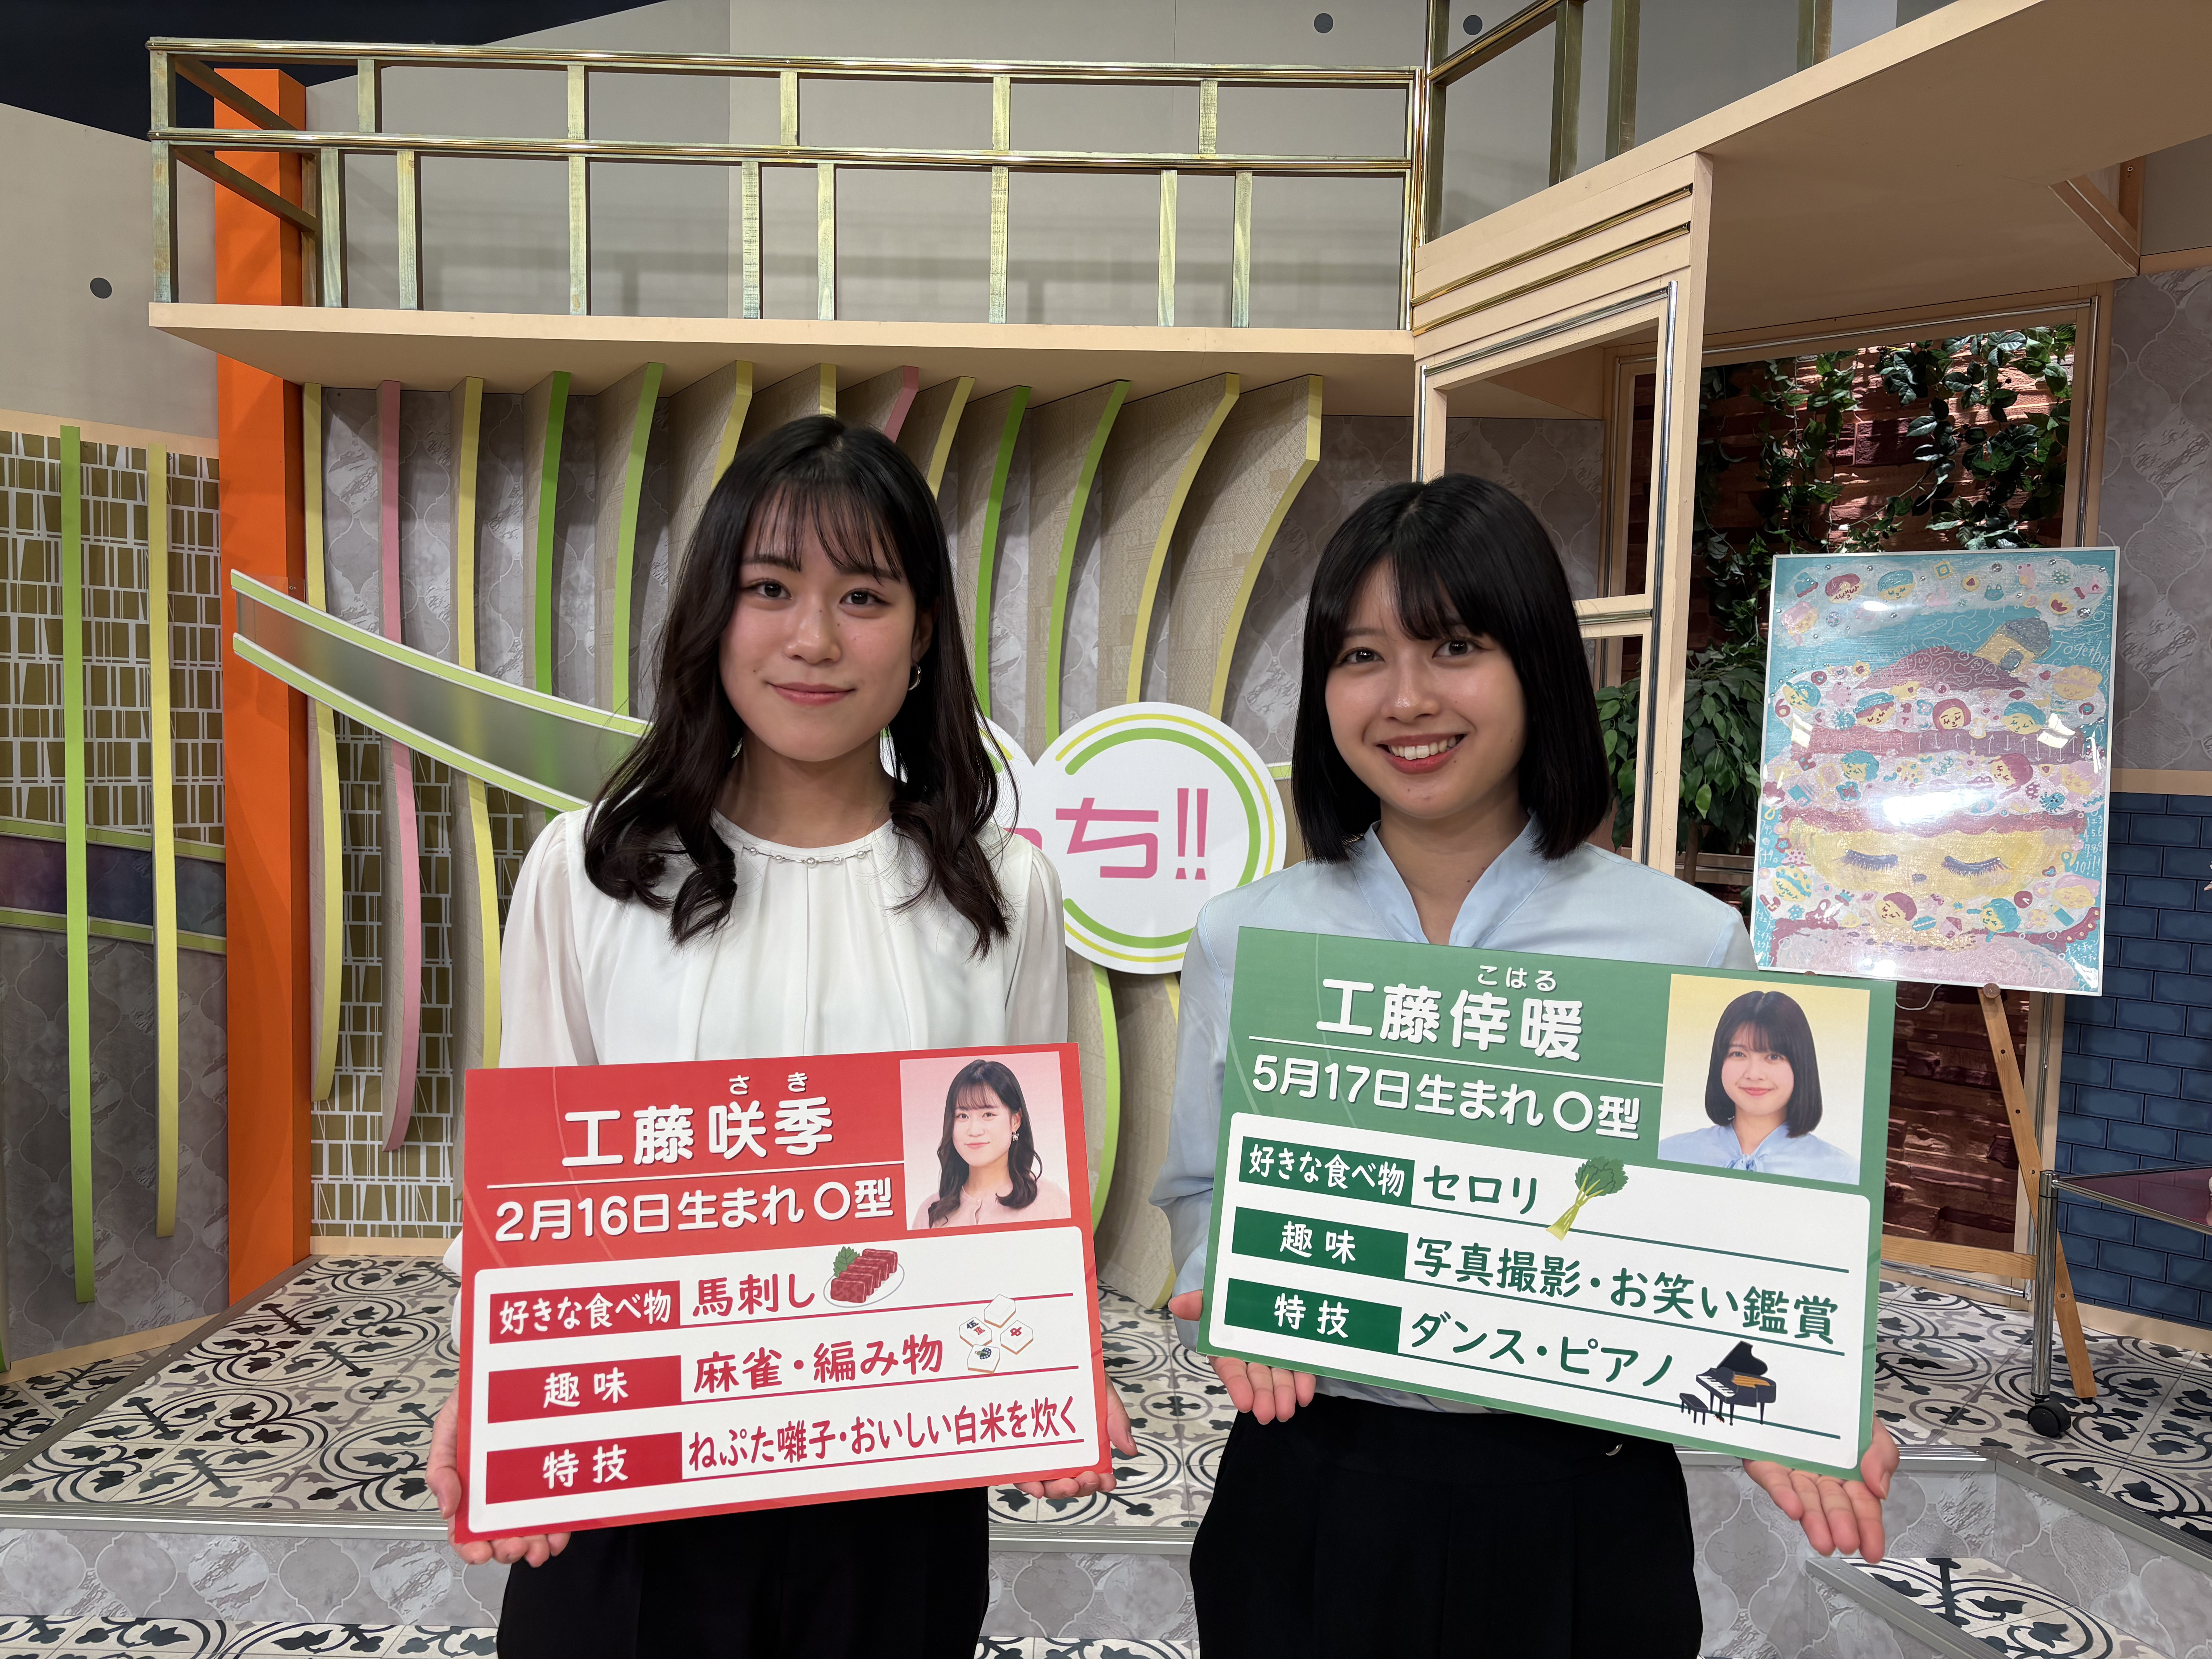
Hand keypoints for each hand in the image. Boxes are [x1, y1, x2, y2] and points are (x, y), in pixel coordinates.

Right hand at [429, 1391, 571, 1567]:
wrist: (512, 1368)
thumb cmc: (478, 1399)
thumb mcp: (448, 1427)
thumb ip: (441, 1467)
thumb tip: (446, 1508)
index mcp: (469, 1486)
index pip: (465, 1528)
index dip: (469, 1547)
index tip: (478, 1554)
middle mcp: (500, 1492)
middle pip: (500, 1532)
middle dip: (508, 1549)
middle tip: (515, 1549)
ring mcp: (529, 1486)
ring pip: (531, 1526)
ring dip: (535, 1544)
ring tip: (540, 1548)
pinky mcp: (556, 1475)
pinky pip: (560, 1507)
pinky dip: (561, 1525)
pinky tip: (561, 1534)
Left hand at [1014, 1386, 1136, 1498]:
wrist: (1050, 1355)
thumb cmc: (1078, 1374)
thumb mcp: (1103, 1392)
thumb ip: (1116, 1419)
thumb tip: (1130, 1448)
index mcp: (1084, 1444)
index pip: (1093, 1471)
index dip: (1101, 1482)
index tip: (1107, 1481)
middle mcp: (1061, 1451)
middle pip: (1071, 1482)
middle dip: (1081, 1488)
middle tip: (1088, 1478)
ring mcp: (1038, 1452)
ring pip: (1047, 1483)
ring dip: (1057, 1491)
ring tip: (1065, 1485)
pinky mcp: (1016, 1449)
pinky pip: (1021, 1473)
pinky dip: (1029, 1484)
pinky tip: (1035, 1485)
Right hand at [1166, 1291, 1316, 1423]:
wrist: (1259, 1294)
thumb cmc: (1231, 1304)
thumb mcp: (1213, 1301)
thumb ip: (1198, 1304)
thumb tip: (1176, 1304)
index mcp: (1229, 1352)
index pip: (1232, 1372)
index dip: (1238, 1387)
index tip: (1244, 1403)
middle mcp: (1251, 1360)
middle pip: (1257, 1381)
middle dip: (1262, 1397)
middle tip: (1267, 1413)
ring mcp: (1274, 1360)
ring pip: (1279, 1381)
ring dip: (1283, 1396)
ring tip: (1286, 1410)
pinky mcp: (1295, 1358)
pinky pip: (1299, 1372)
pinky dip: (1303, 1384)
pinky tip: (1305, 1395)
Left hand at [1743, 1419, 1897, 1561]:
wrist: (1799, 1381)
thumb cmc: (1836, 1407)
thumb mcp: (1871, 1426)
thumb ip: (1882, 1454)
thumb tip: (1880, 1488)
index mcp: (1848, 1473)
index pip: (1862, 1505)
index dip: (1868, 1528)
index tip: (1872, 1550)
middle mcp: (1820, 1476)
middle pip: (1832, 1506)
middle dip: (1840, 1527)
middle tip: (1846, 1541)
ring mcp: (1792, 1471)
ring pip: (1803, 1499)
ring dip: (1813, 1521)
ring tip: (1823, 1540)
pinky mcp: (1765, 1462)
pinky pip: (1773, 1479)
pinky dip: (1783, 1494)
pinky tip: (1793, 1509)